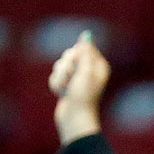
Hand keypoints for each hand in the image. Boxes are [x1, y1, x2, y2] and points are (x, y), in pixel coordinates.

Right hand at [50, 30, 110, 144]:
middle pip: (69, 54)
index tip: (78, 68)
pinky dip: (56, 85)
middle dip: (66, 68)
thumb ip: (85, 52)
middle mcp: (88, 69)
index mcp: (98, 65)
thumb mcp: (86, 71)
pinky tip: (63, 95)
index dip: (76, 56)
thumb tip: (87, 34)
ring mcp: (77, 78)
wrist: (74, 118)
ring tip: (67, 91)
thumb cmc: (83, 97)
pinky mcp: (67, 85)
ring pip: (59, 66)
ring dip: (60, 79)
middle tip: (72, 82)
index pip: (82, 47)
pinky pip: (55, 77)